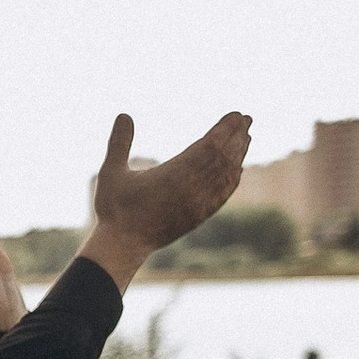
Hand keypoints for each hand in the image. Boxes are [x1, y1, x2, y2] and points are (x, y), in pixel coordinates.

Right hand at [88, 109, 251, 256]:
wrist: (122, 245)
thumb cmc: (114, 208)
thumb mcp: (111, 171)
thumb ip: (119, 142)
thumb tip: (124, 114)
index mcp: (174, 173)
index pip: (209, 145)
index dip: (225, 129)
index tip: (237, 114)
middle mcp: (192, 188)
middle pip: (223, 157)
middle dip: (237, 136)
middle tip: (247, 118)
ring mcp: (198, 204)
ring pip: (226, 175)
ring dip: (238, 154)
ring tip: (246, 137)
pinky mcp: (199, 216)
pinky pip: (223, 195)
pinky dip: (232, 179)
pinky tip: (237, 171)